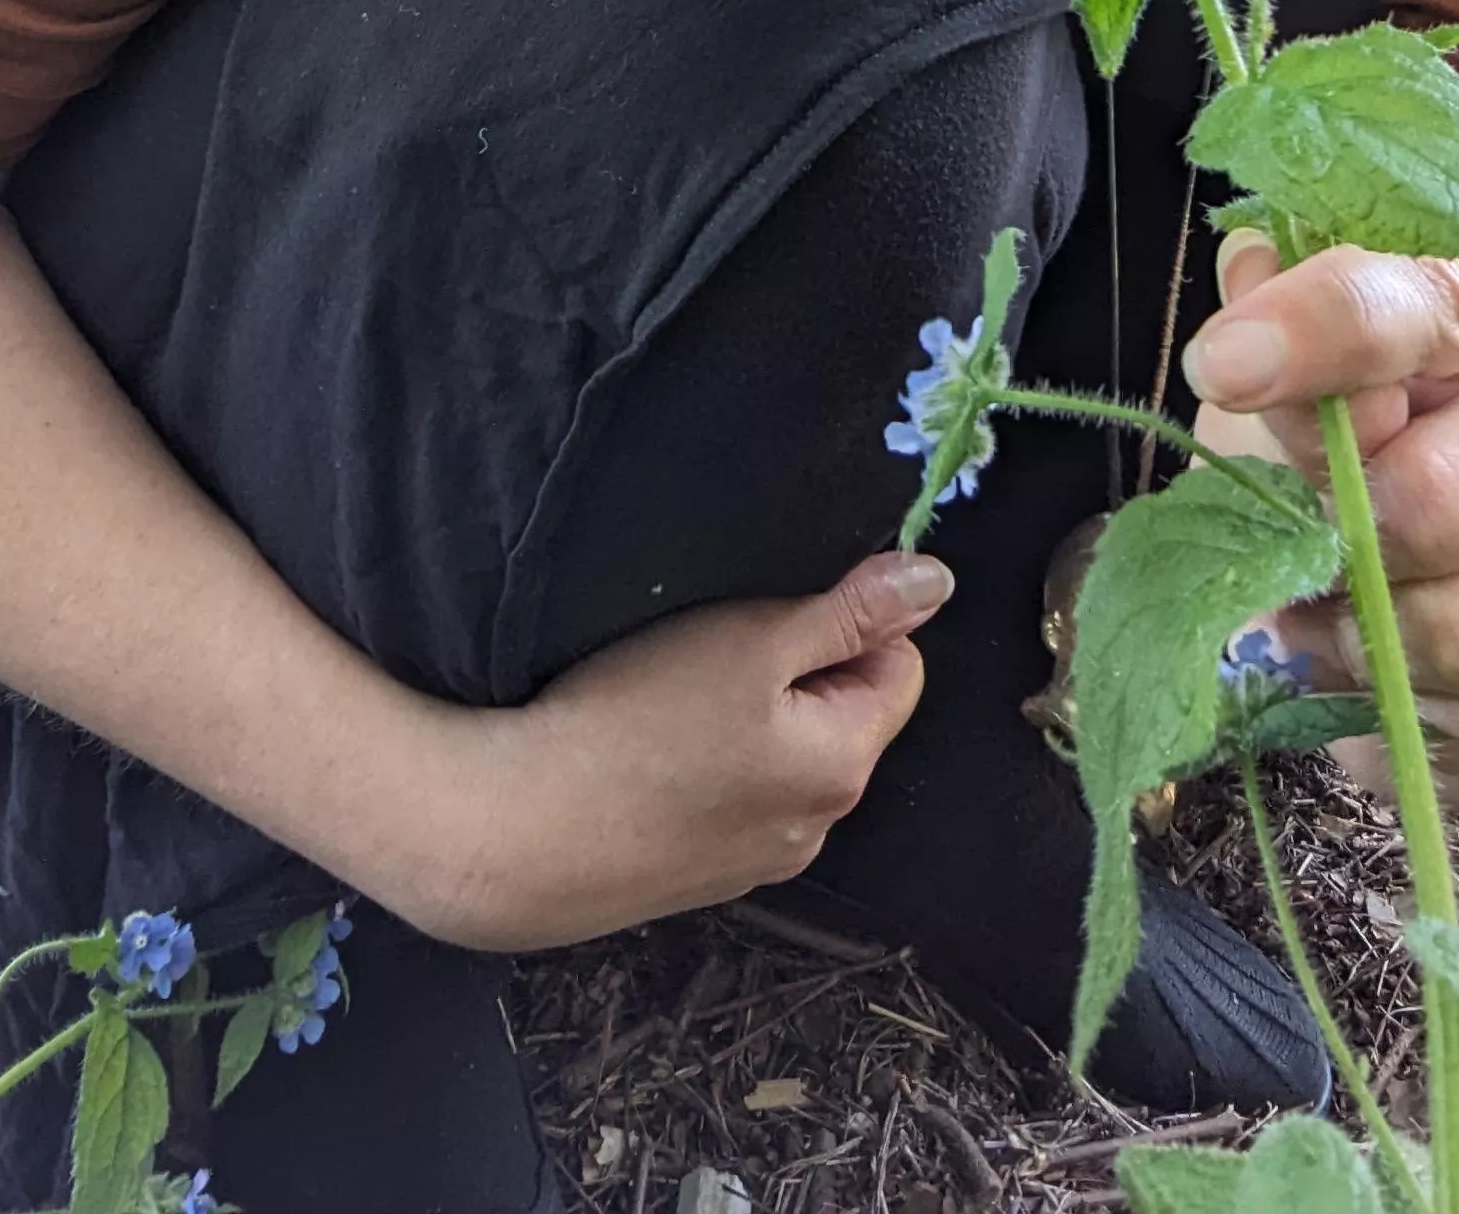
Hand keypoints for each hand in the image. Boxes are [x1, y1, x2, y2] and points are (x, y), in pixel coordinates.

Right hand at [383, 552, 951, 951]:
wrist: (521, 833)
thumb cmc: (638, 721)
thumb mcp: (753, 639)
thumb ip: (852, 611)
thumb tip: (936, 580)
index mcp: (845, 764)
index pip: (900, 667)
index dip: (848, 623)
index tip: (772, 615)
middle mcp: (818, 827)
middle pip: (845, 715)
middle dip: (800, 673)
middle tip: (715, 653)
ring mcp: (760, 861)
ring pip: (789, 758)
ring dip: (756, 722)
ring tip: (676, 702)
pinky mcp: (704, 878)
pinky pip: (738, 800)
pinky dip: (713, 769)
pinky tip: (655, 754)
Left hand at [1184, 235, 1458, 814]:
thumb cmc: (1393, 458)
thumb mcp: (1324, 396)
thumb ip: (1291, 364)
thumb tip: (1244, 333)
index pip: (1425, 305)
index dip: (1316, 333)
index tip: (1219, 367)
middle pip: (1438, 502)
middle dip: (1343, 552)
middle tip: (1308, 568)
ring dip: (1379, 658)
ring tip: (1351, 635)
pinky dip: (1445, 737)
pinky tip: (1421, 701)